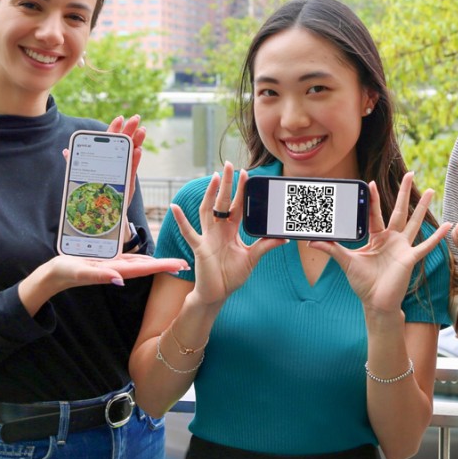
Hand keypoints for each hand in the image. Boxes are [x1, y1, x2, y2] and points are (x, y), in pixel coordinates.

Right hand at [42, 253, 189, 288]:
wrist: (53, 275)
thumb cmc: (64, 272)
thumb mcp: (79, 272)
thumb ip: (99, 276)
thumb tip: (120, 280)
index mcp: (115, 271)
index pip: (145, 268)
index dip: (163, 266)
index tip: (181, 266)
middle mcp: (118, 270)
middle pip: (147, 267)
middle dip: (166, 265)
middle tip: (187, 264)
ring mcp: (113, 267)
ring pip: (141, 264)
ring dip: (158, 263)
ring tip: (176, 262)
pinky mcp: (107, 263)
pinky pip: (129, 261)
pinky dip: (143, 260)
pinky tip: (151, 259)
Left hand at [63, 115, 145, 205]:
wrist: (102, 212)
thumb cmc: (93, 192)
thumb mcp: (82, 176)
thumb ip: (75, 164)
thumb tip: (66, 152)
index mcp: (106, 158)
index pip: (111, 140)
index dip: (115, 128)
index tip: (120, 118)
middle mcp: (117, 162)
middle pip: (124, 143)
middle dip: (130, 130)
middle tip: (136, 118)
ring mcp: (124, 171)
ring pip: (132, 153)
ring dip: (137, 141)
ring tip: (141, 130)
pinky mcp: (128, 182)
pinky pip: (132, 168)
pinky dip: (135, 159)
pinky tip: (138, 151)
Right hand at [170, 162, 285, 306]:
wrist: (217, 293)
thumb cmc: (231, 276)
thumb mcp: (252, 258)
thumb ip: (265, 246)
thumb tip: (283, 237)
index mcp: (230, 230)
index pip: (236, 206)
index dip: (240, 190)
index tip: (245, 173)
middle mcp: (218, 230)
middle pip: (222, 202)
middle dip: (226, 184)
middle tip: (229, 164)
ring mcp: (207, 237)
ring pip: (208, 210)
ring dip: (210, 194)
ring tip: (214, 177)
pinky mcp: (200, 247)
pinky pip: (189, 232)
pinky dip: (181, 220)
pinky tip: (174, 207)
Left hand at [311, 172, 451, 315]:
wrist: (375, 303)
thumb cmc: (363, 283)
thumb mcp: (345, 262)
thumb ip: (332, 248)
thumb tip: (311, 240)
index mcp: (377, 237)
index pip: (375, 213)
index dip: (373, 199)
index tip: (371, 183)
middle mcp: (392, 239)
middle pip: (399, 211)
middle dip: (404, 192)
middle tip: (410, 173)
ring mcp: (403, 247)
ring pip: (414, 222)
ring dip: (423, 207)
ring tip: (431, 191)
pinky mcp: (411, 258)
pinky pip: (426, 246)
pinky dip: (438, 236)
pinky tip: (449, 226)